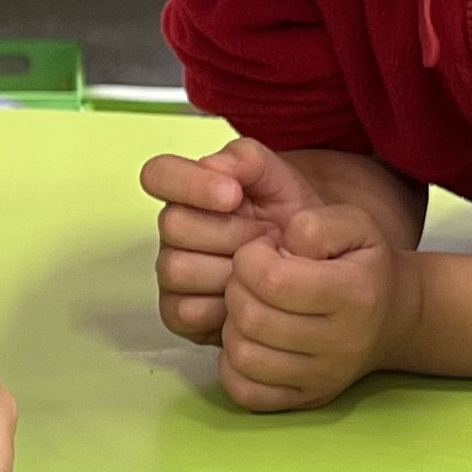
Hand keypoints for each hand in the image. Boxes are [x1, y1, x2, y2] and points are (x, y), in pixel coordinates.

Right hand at [140, 137, 333, 344]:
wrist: (313, 267)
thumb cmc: (291, 222)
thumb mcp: (280, 180)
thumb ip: (246, 159)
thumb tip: (214, 165)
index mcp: (190, 191)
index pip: (158, 174)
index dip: (189, 183)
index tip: (232, 194)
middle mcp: (175, 231)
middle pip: (174, 225)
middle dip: (230, 232)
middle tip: (266, 237)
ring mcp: (172, 272)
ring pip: (177, 269)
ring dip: (230, 271)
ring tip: (263, 268)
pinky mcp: (178, 312)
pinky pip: (186, 310)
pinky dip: (224, 307)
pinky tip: (250, 296)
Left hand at [212, 205, 421, 412]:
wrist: (393, 317)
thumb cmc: (364, 264)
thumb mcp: (353, 225)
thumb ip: (314, 225)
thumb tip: (279, 248)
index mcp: (354, 294)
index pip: (272, 280)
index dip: (250, 258)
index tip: (263, 252)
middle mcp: (342, 343)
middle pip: (252, 318)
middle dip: (237, 289)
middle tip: (253, 279)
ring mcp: (324, 378)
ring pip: (244, 356)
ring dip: (234, 326)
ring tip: (253, 307)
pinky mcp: (307, 399)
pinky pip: (246, 392)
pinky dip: (234, 365)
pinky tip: (251, 340)